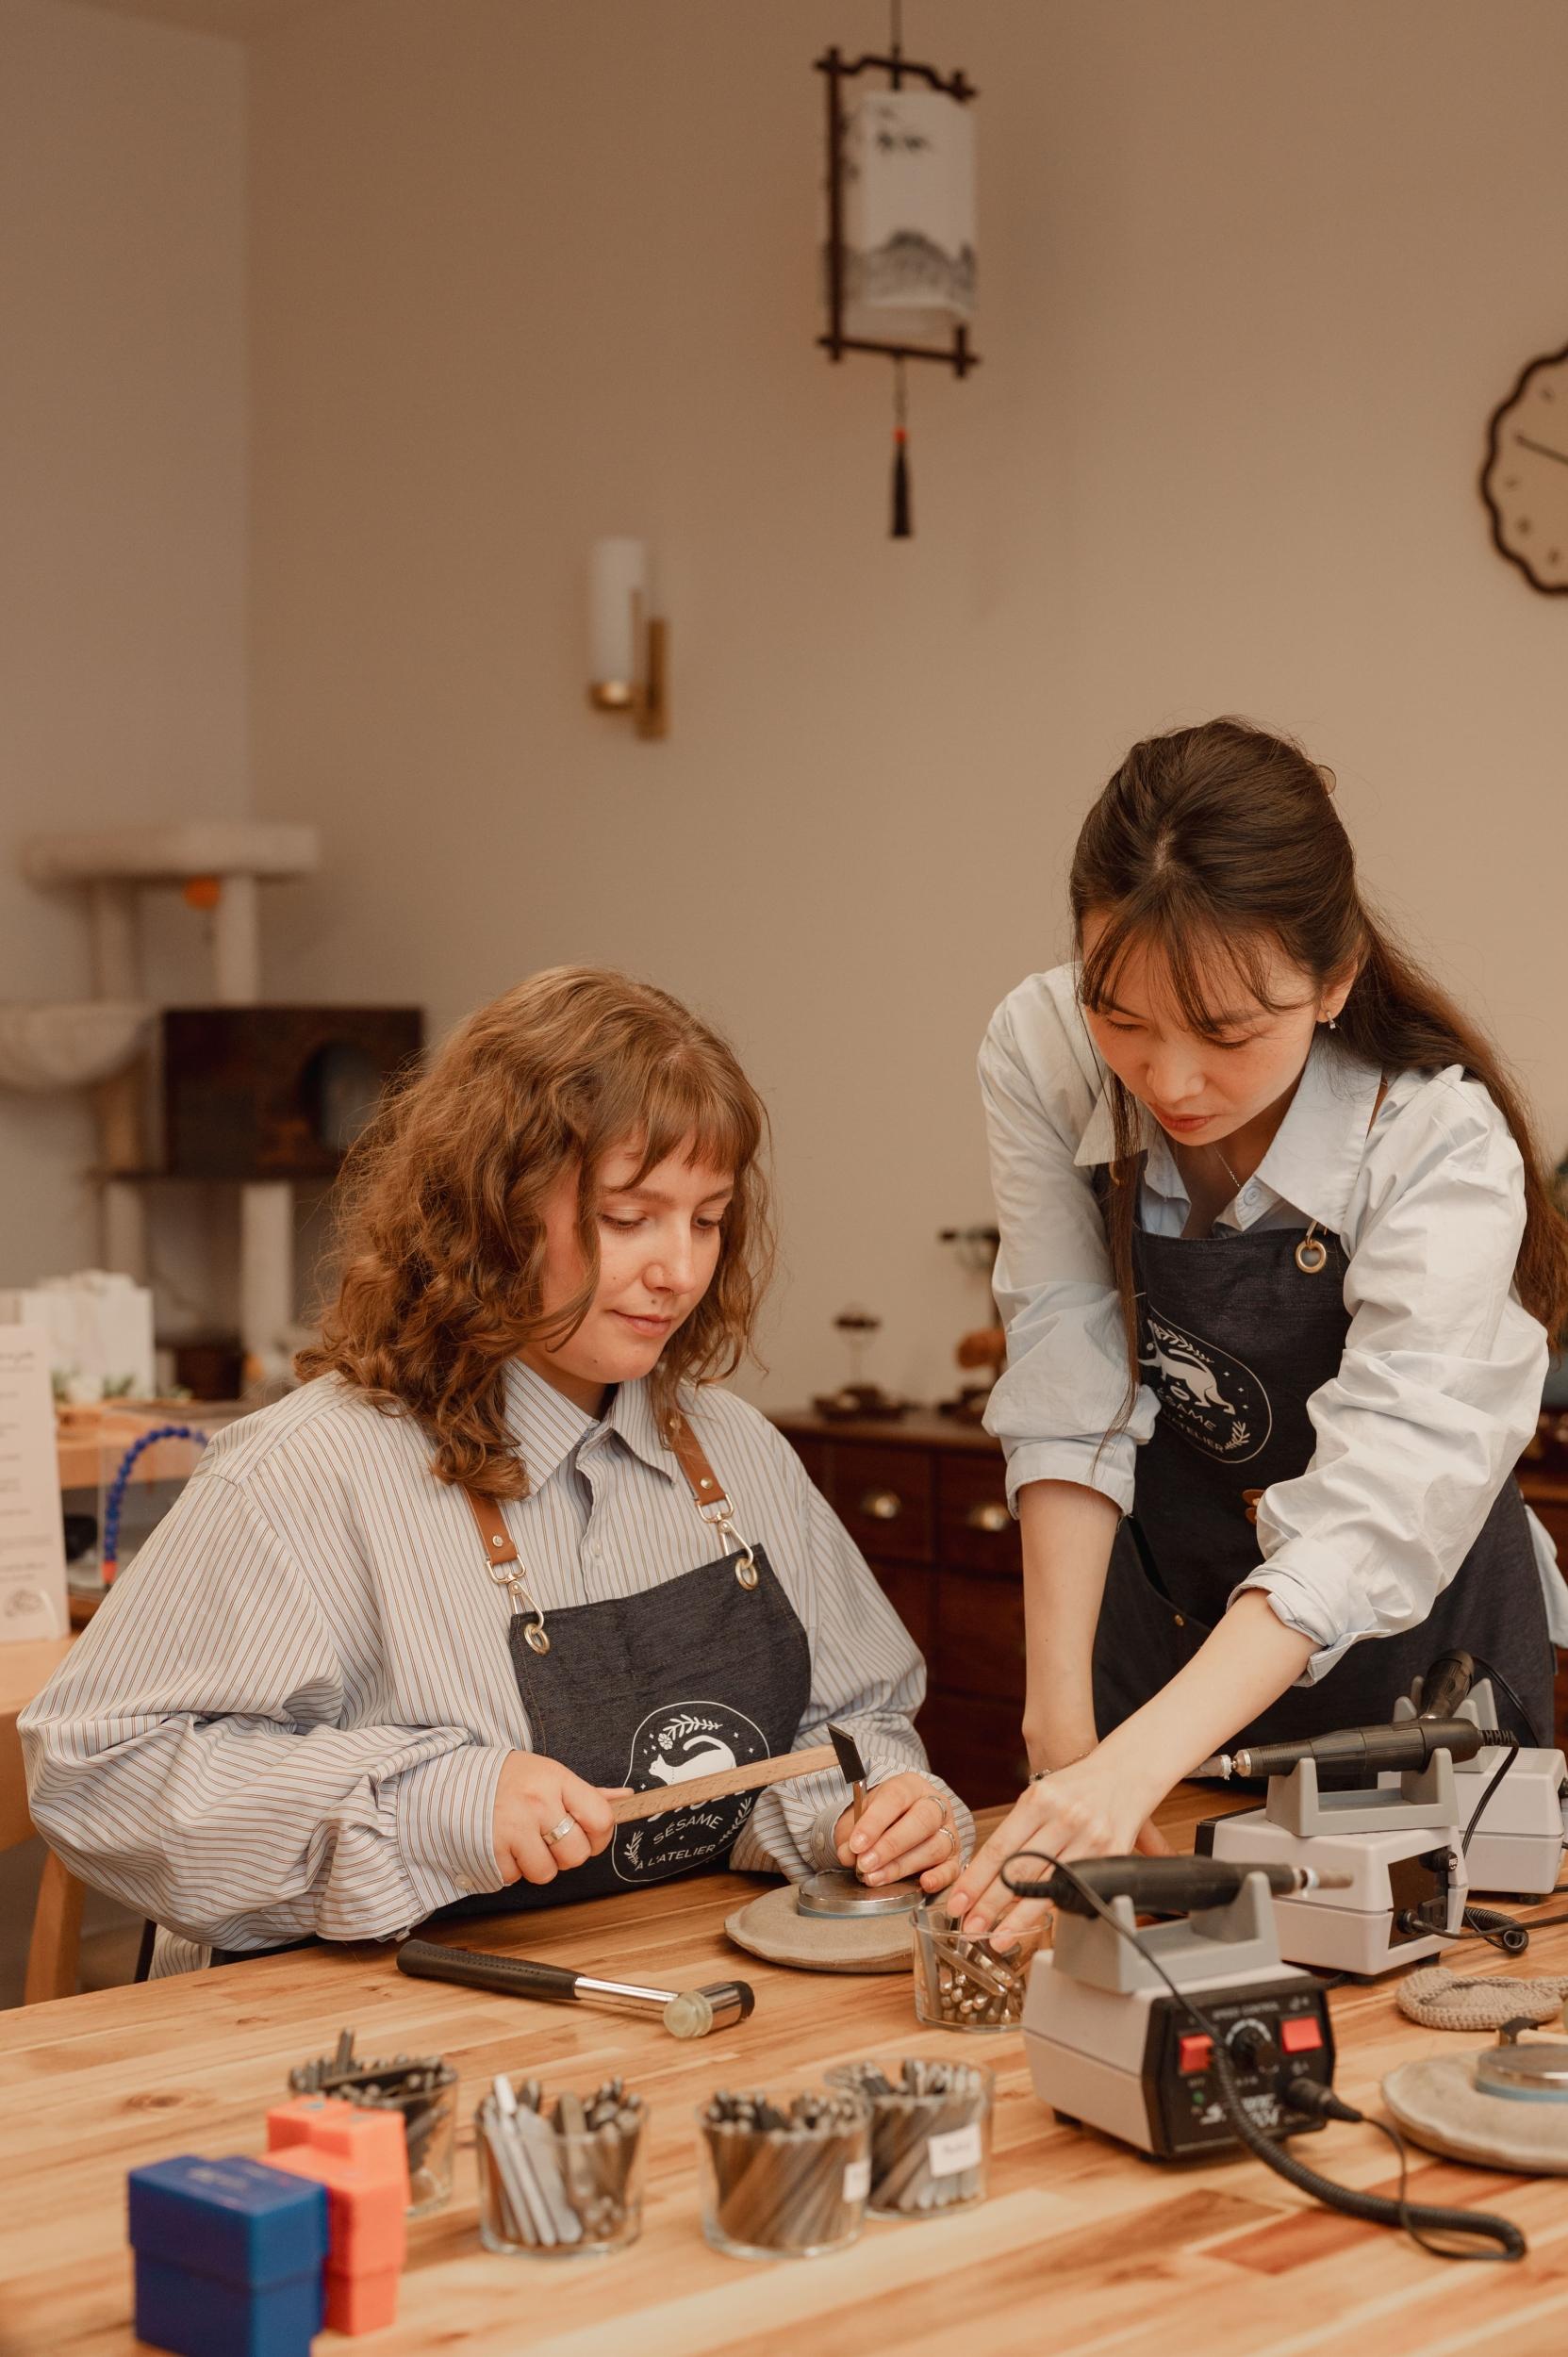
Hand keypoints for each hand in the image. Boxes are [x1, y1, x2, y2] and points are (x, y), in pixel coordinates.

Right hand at [492, 1752, 622, 1885]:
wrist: (454, 1781)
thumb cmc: (509, 1779)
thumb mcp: (549, 1774)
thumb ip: (587, 1793)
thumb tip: (627, 1798)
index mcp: (556, 1780)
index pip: (601, 1819)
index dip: (599, 1836)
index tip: (588, 1835)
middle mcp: (537, 1803)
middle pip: (576, 1854)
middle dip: (567, 1854)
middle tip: (550, 1839)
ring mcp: (512, 1828)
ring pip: (546, 1872)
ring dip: (537, 1864)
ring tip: (524, 1842)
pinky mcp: (489, 1851)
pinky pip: (515, 1878)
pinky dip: (510, 1869)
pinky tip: (504, 1847)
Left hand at [833, 1773, 963, 1895]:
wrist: (902, 1821)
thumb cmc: (881, 1817)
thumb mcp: (861, 1816)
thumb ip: (851, 1833)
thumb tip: (848, 1855)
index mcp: (910, 1786)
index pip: (895, 1798)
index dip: (874, 1822)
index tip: (856, 1844)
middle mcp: (935, 1805)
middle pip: (922, 1821)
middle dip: (890, 1846)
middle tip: (865, 1864)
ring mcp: (948, 1831)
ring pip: (934, 1847)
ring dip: (902, 1866)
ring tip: (875, 1878)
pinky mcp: (955, 1857)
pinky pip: (952, 1868)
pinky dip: (939, 1878)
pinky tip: (923, 1883)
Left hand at [944, 1751, 1159, 1946]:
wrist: (1125, 1773)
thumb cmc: (1076, 1786)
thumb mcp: (1040, 1795)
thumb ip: (1017, 1830)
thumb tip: (986, 1874)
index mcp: (1039, 1800)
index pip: (998, 1849)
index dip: (975, 1881)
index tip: (957, 1903)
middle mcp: (1064, 1819)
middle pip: (1018, 1872)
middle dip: (989, 1906)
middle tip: (970, 1928)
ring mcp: (1089, 1839)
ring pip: (1046, 1888)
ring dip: (1018, 1918)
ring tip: (997, 1937)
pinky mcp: (1110, 1855)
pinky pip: (1075, 1888)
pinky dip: (1053, 1907)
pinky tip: (1036, 1921)